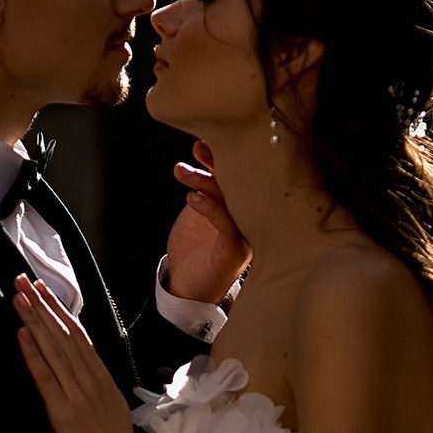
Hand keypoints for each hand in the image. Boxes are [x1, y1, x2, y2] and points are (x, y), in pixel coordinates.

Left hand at [15, 275, 150, 432]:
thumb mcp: (111, 407)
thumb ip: (96, 387)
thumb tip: (84, 371)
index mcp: (101, 378)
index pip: (79, 336)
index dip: (60, 310)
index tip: (45, 289)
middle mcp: (89, 380)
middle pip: (64, 334)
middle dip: (43, 305)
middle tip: (24, 279)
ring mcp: (76, 394)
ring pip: (54, 348)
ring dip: (35, 320)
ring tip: (19, 297)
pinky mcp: (63, 411)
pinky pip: (46, 376)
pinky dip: (33, 353)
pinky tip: (22, 333)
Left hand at [164, 146, 249, 305]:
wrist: (188, 288)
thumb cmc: (195, 247)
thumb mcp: (199, 207)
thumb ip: (205, 184)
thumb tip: (202, 146)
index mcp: (244, 205)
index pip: (241, 176)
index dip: (224, 156)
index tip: (203, 143)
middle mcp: (252, 217)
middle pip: (239, 184)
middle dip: (218, 163)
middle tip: (197, 149)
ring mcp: (247, 234)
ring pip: (231, 200)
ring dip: (204, 182)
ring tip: (181, 172)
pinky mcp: (236, 250)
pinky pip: (227, 224)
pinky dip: (209, 207)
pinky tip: (192, 197)